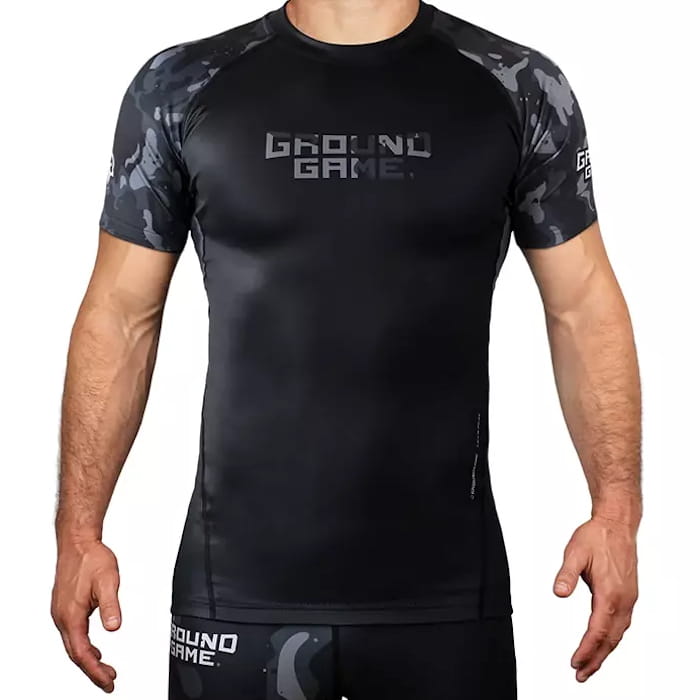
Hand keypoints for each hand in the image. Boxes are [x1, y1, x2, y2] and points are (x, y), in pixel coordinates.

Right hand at [51, 540, 121, 692]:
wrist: (78, 542)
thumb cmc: (92, 558)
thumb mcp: (108, 581)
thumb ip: (111, 605)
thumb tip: (114, 626)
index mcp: (71, 615)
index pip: (82, 653)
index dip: (95, 671)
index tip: (109, 681)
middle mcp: (62, 617)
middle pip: (76, 654)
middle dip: (92, 670)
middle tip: (109, 680)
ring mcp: (61, 613)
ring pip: (73, 645)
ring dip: (88, 659)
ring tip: (105, 668)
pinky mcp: (64, 607)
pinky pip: (73, 634)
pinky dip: (84, 645)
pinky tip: (94, 647)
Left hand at [553, 516, 637, 681]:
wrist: (617, 524)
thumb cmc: (596, 536)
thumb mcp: (574, 552)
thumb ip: (566, 574)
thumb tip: (559, 593)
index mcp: (610, 593)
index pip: (598, 630)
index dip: (586, 649)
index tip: (575, 662)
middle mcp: (623, 600)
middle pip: (610, 639)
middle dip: (596, 659)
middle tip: (581, 675)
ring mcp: (628, 598)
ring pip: (618, 633)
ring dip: (604, 651)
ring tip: (590, 665)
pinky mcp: (628, 594)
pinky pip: (621, 623)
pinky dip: (612, 638)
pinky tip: (603, 642)